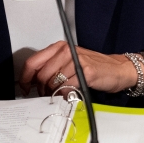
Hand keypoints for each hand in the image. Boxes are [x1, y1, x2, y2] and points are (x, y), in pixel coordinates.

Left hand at [19, 41, 143, 96]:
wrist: (118, 69)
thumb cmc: (93, 67)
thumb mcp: (70, 62)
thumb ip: (52, 68)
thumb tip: (33, 83)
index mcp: (59, 47)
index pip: (33, 62)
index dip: (25, 78)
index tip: (25, 88)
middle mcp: (66, 51)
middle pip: (41, 75)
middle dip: (41, 89)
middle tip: (47, 94)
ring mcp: (76, 61)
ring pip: (53, 83)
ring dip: (54, 93)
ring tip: (61, 94)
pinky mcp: (86, 72)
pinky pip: (67, 88)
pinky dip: (66, 95)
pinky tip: (71, 94)